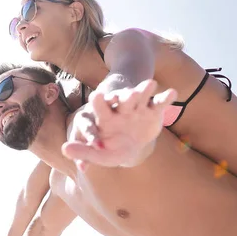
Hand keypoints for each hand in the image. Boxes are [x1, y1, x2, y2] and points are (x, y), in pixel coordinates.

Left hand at [62, 80, 176, 167]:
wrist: (132, 146)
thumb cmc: (111, 148)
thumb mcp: (98, 152)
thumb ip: (83, 151)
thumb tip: (64, 149)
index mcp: (105, 117)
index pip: (99, 110)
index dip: (99, 104)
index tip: (97, 95)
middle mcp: (120, 110)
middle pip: (121, 99)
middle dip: (125, 95)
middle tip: (127, 91)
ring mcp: (138, 108)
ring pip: (141, 96)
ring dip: (144, 89)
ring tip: (150, 83)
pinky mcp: (153, 111)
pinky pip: (160, 102)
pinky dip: (165, 97)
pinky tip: (172, 92)